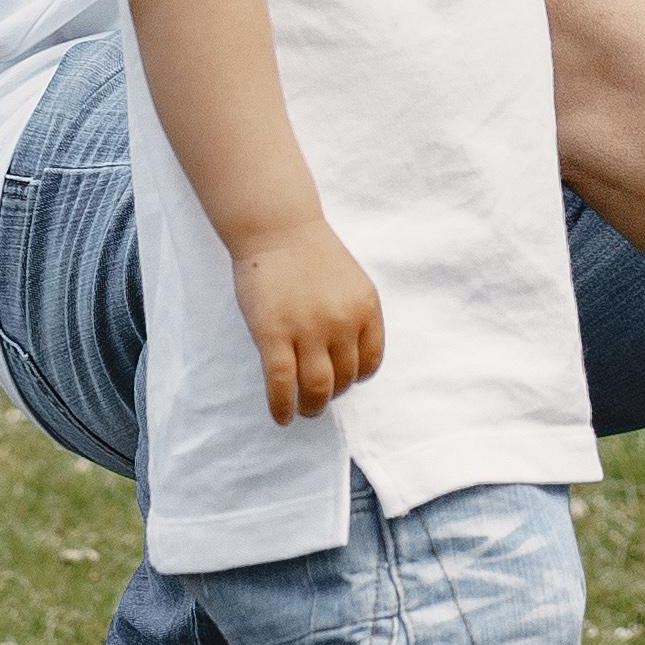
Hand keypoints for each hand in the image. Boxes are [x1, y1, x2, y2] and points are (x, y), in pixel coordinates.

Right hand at [233, 221, 384, 422]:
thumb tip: (346, 359)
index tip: (342, 378)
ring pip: (317, 388)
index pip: (370, 362)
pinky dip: (281, 406)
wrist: (277, 227)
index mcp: (366, 309)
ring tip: (303, 411)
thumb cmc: (311, 254)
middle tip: (318, 399)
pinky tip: (281, 417)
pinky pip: (282, 383)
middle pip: (344, 379)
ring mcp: (308, 330)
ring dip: (312, 407)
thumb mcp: (351, 282)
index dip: (356, 377)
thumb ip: (355, 317)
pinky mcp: (274, 334)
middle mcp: (342, 323)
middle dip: (332, 394)